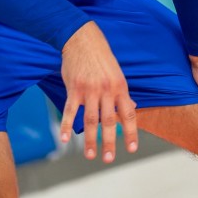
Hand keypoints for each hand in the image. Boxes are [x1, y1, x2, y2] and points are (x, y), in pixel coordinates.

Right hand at [59, 22, 138, 163]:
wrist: (81, 37)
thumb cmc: (100, 55)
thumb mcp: (117, 72)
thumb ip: (122, 92)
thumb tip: (132, 108)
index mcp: (120, 86)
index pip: (128, 114)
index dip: (130, 132)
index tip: (131, 149)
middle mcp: (106, 90)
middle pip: (109, 121)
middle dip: (109, 142)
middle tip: (108, 159)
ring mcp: (89, 89)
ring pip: (91, 119)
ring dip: (90, 139)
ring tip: (91, 155)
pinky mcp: (74, 88)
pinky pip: (71, 111)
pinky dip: (68, 126)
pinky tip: (65, 139)